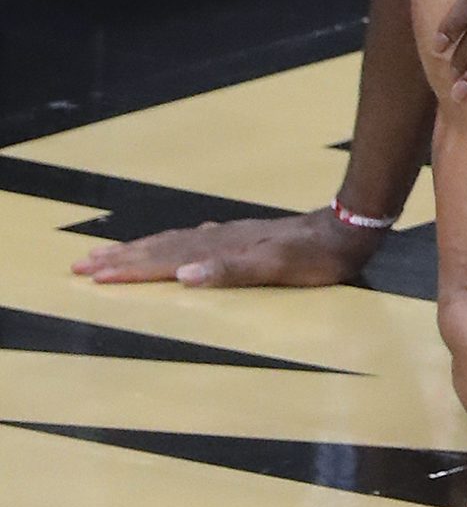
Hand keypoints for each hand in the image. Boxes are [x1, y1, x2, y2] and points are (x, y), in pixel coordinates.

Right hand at [72, 207, 377, 287]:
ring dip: (140, 250)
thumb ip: (230, 271)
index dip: (126, 269)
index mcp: (218, 250)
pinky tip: (177, 248)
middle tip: (79, 265)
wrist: (348, 230)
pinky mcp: (246, 237)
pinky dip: (173, 245)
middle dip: (119, 258)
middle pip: (159, 248)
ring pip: (174, 242)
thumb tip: (181, 275)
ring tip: (110, 254)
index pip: (162, 260)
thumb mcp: (276, 268)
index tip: (88, 276)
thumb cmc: (314, 258)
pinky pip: (195, 240)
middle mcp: (218, 240)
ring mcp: (230, 236)